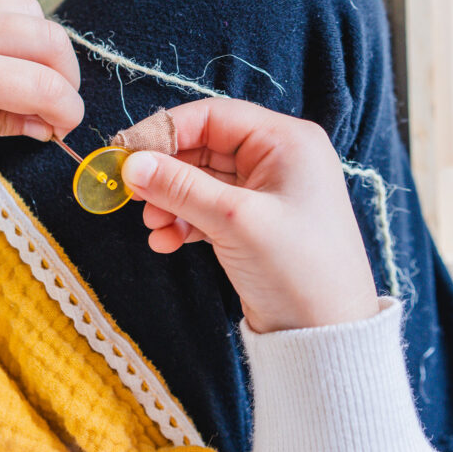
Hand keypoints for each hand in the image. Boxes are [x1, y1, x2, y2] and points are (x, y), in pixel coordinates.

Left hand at [0, 0, 83, 161]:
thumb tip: (44, 122)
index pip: (42, 84)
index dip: (66, 109)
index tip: (65, 127)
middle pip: (47, 35)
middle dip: (65, 73)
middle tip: (55, 102)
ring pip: (26, 8)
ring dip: (40, 43)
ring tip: (27, 77)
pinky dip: (7, 26)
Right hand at [119, 98, 378, 332]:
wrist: (328, 335)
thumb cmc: (297, 268)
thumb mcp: (234, 221)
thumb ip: (179, 187)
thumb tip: (130, 164)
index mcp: (286, 141)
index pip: (213, 116)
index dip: (165, 131)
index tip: (124, 151)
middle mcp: (278, 159)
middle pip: (203, 148)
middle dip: (166, 173)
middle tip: (131, 194)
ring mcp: (267, 192)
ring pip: (202, 181)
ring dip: (171, 201)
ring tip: (152, 226)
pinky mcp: (255, 223)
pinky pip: (209, 209)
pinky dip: (184, 221)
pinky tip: (166, 242)